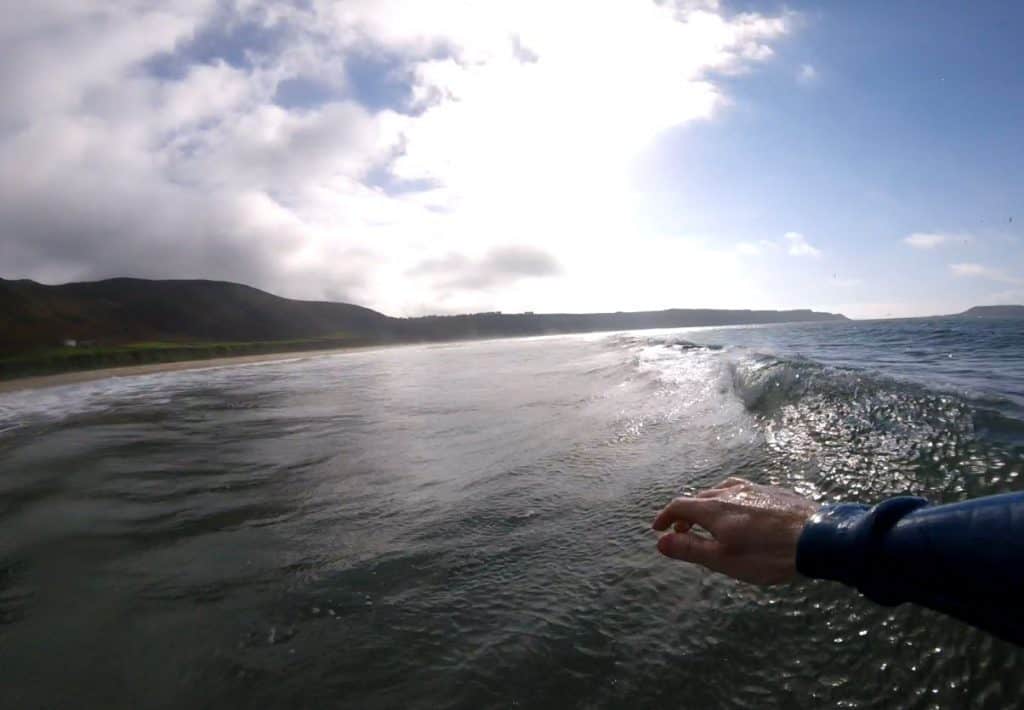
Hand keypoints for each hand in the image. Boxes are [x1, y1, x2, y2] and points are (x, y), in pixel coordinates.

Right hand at [652, 477, 819, 584]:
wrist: (818, 537)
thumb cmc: (768, 554)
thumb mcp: (723, 560)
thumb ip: (690, 549)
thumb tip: (660, 542)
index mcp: (714, 508)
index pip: (679, 505)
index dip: (665, 517)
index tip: (658, 529)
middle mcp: (730, 491)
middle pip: (699, 497)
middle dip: (687, 514)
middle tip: (684, 532)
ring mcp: (754, 488)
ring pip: (722, 491)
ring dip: (709, 505)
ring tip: (712, 522)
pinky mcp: (774, 491)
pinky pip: (743, 491)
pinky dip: (731, 502)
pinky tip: (743, 515)